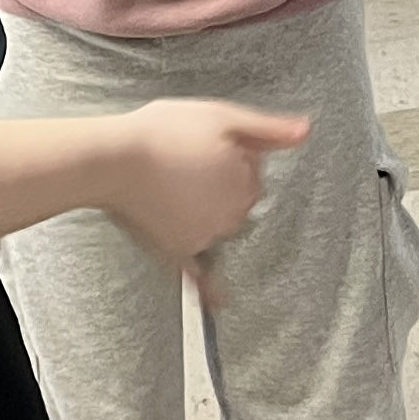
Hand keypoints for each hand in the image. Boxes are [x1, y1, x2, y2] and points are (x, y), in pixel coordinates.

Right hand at [104, 98, 310, 296]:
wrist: (113, 159)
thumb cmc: (162, 132)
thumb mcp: (222, 115)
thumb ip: (267, 128)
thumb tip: (305, 130)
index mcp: (246, 181)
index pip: (252, 172)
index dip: (232, 154)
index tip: (208, 145)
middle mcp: (231, 214)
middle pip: (238, 201)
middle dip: (221, 185)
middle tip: (187, 162)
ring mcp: (204, 235)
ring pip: (218, 226)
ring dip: (207, 212)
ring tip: (175, 186)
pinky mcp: (178, 250)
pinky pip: (200, 273)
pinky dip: (211, 289)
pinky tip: (220, 303)